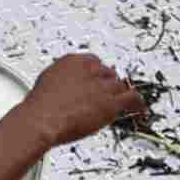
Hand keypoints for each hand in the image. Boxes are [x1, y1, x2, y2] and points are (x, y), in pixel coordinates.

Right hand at [19, 52, 144, 144]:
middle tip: (107, 94)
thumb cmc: (40, 105)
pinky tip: (140, 109)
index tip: (97, 80)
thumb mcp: (47, 81)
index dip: (97, 74)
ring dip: (119, 94)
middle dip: (108, 84)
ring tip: (122, 101)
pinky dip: (137, 104)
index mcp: (75, 61)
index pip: (94, 62)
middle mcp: (91, 69)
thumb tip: (63, 85)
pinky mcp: (111, 103)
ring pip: (120, 86)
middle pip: (109, 74)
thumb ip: (62, 79)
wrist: (42, 118)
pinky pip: (131, 99)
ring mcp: (103, 86)